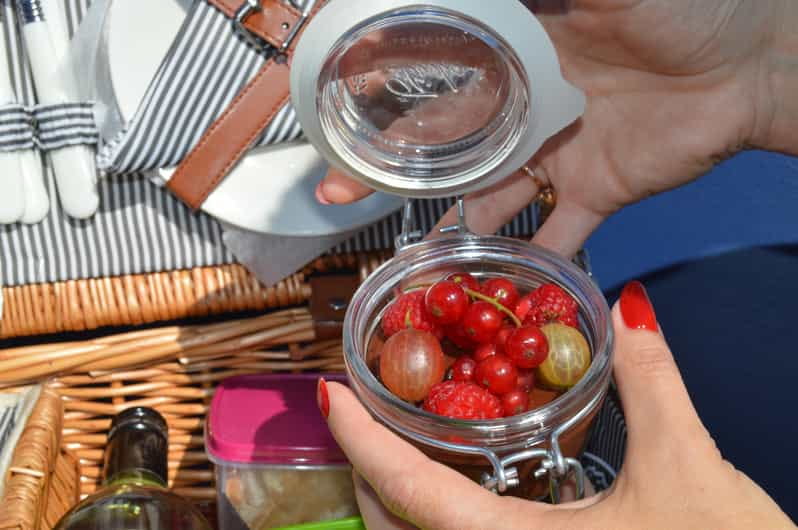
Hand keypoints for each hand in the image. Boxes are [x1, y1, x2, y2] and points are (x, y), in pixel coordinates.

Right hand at [315, 0, 797, 256]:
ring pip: (492, 202)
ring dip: (457, 231)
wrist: (749, 60)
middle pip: (447, 152)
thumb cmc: (681, 8)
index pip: (434, 87)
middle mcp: (524, 114)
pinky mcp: (595, 191)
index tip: (338, 127)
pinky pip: (560, 238)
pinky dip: (539, 267)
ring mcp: (556, 157)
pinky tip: (506, 296)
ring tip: (415, 259)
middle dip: (395, 177)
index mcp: (515, 62)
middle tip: (339, 201)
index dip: (385, 107)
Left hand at [319, 282, 794, 528]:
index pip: (410, 491)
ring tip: (400, 436)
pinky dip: (438, 514)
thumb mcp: (690, 469)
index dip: (360, 439)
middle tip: (364, 408)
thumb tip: (631, 306)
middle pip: (397, 526)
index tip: (330, 395)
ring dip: (398, 495)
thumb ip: (652, 379)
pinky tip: (462, 481)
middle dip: (369, 467)